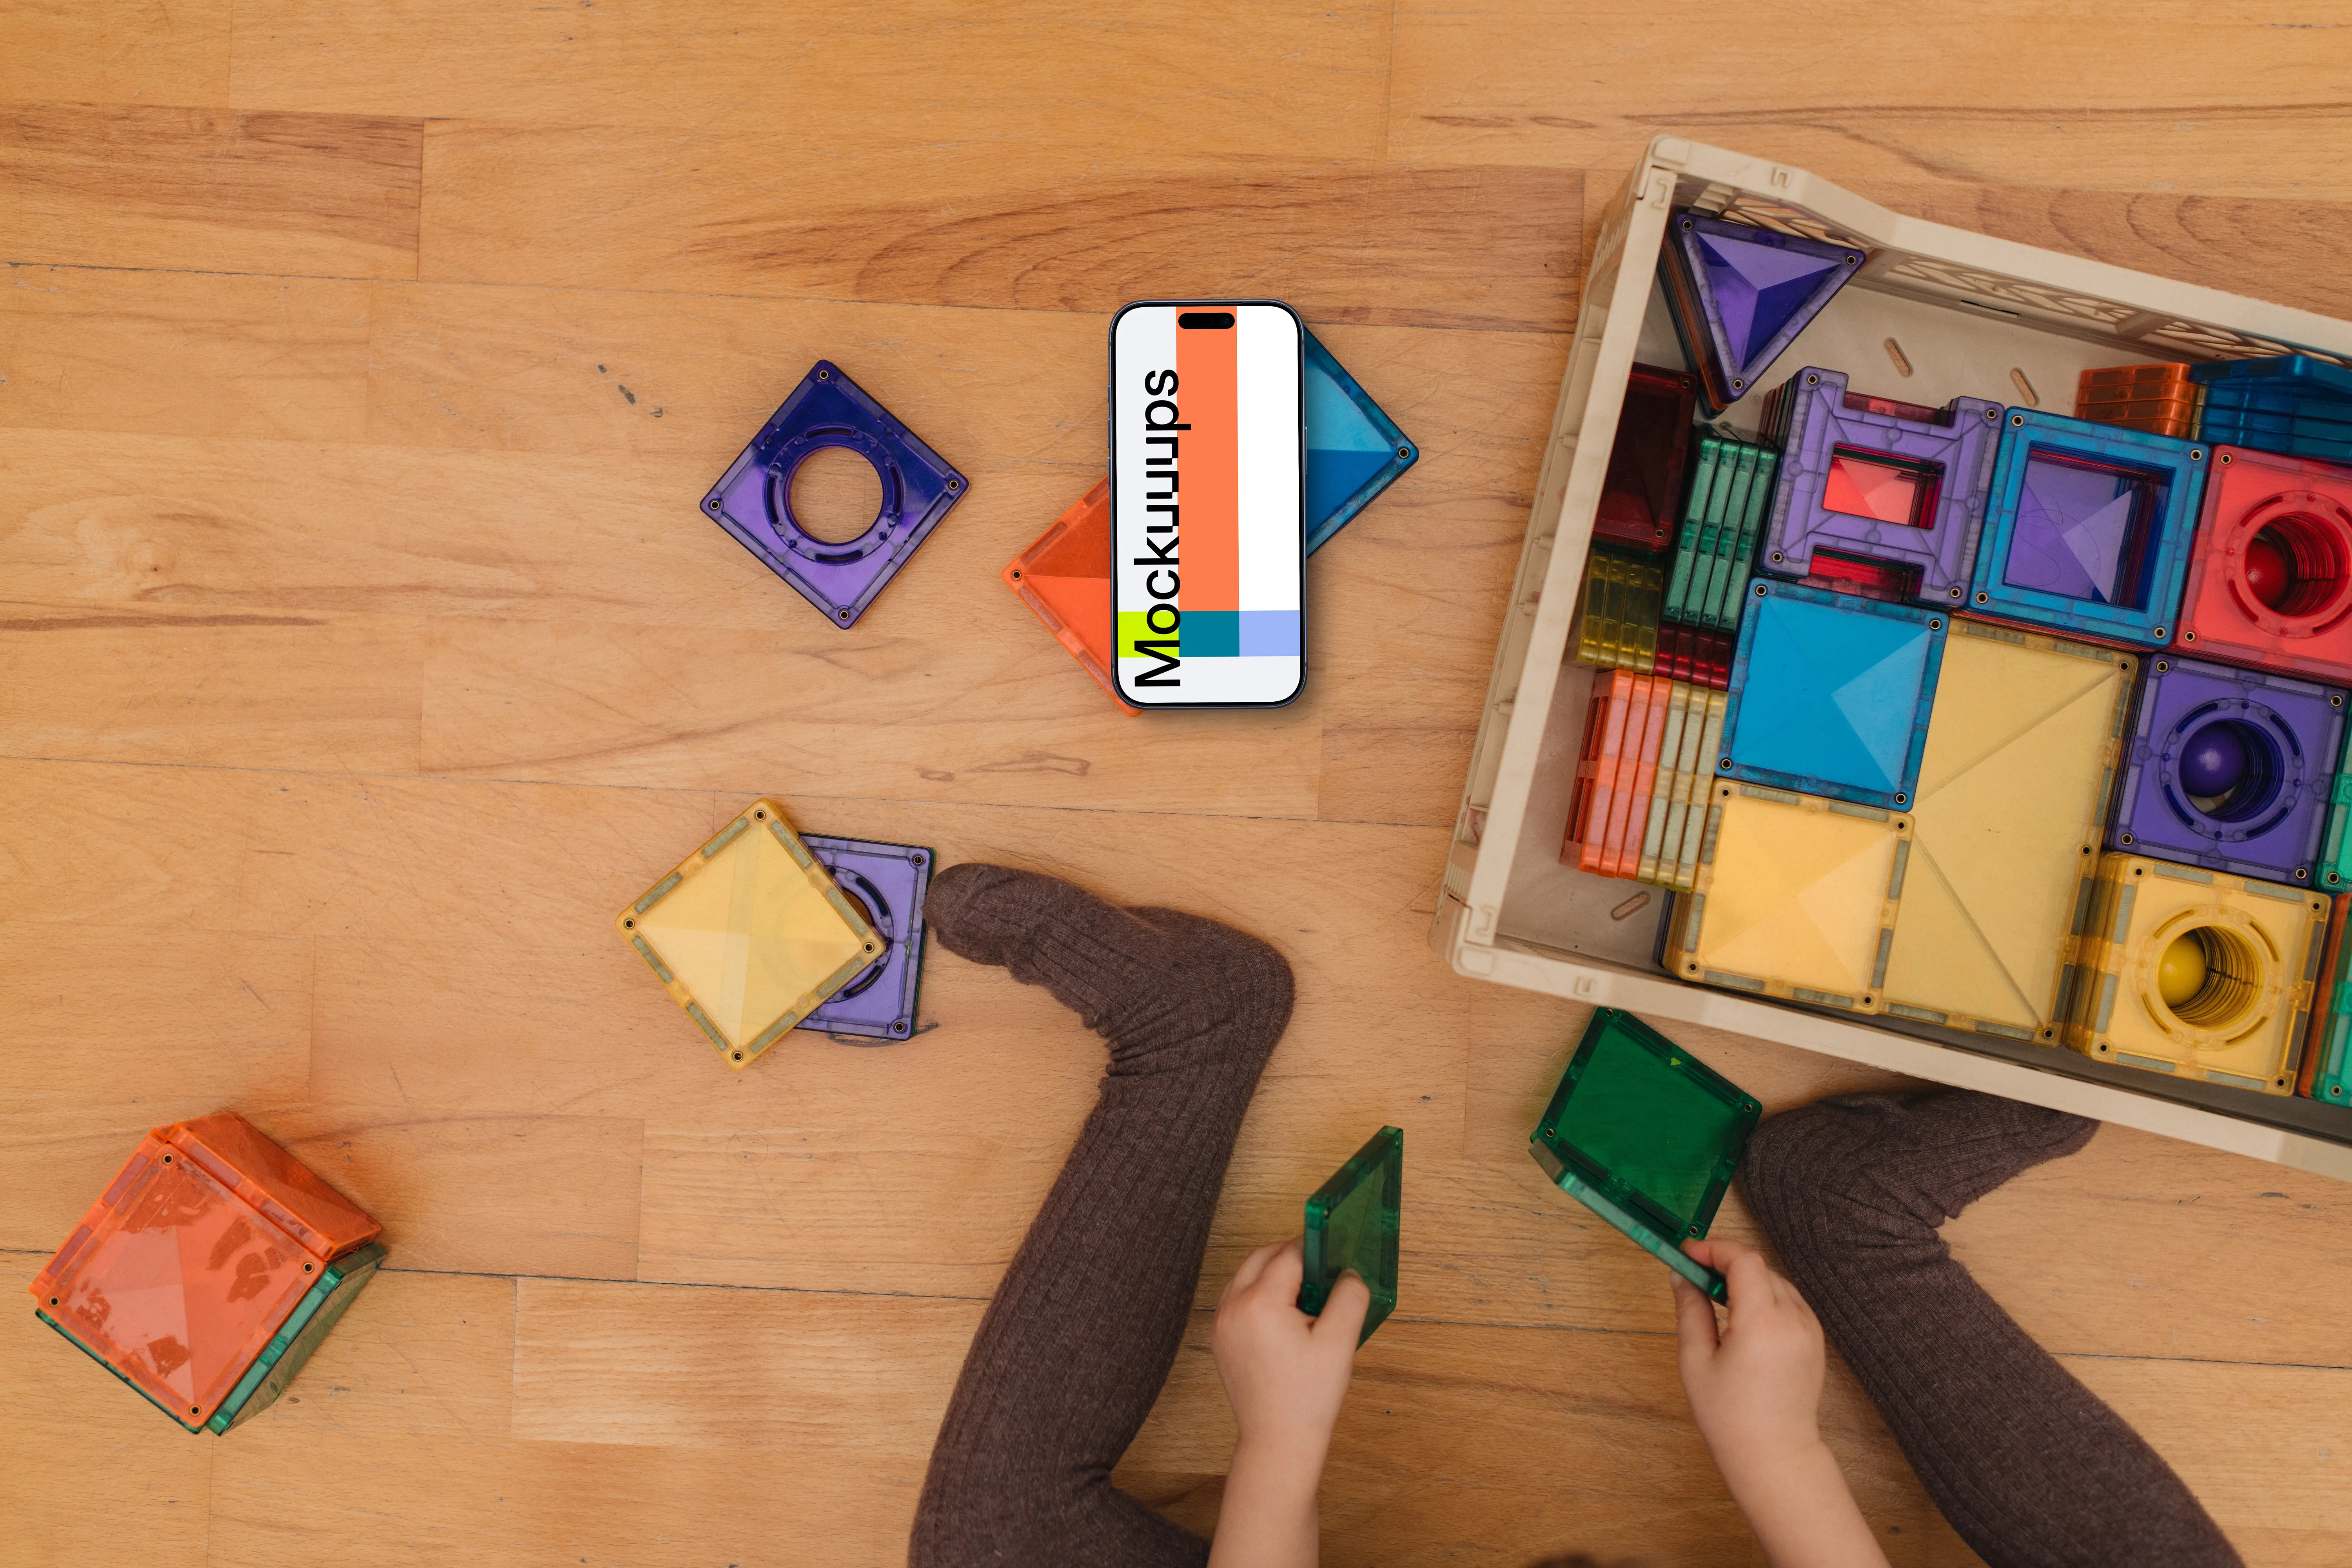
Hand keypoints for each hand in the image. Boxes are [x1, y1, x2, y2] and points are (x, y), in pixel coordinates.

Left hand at [1207, 1236, 1368, 1567]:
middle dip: (1292, 1256)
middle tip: (1324, 1271)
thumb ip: (1349, 1297)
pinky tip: (1285, 1314)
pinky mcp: (1219, 1339)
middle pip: (1262, 1257)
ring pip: (1246, 1275)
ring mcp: (1221, 1323)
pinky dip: (1259, 1293)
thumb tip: (1349, 1272)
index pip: (1290, 1254)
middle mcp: (1233, 1306)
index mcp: (1260, 1302)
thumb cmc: (1308, 1397)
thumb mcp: (1340, 1343)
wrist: (1278, 1442)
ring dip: (1273, 1273)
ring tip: (1307, 1294)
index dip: (1316, 1250)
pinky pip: (1238, 1298)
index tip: (1336, 1252)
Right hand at [1674, 1239, 1888, 1567]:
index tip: (1688, 1254)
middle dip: (1726, 1264)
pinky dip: (1766, 1297)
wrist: (1776, 1456)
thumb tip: (1682, 1276)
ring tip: (1717, 1301)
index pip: (1744, 1260)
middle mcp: (1794, 1320)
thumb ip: (1690, 1311)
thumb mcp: (1696, 1362)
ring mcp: (1810, 1330)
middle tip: (1695, 1277)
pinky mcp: (1816, 1341)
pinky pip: (1790, 1302)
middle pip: (1760, 1267)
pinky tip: (1745, 1320)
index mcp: (1762, 1323)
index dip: (1714, 1248)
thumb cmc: (1730, 1416)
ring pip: (1776, 1282)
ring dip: (1746, 1280)